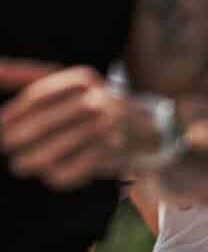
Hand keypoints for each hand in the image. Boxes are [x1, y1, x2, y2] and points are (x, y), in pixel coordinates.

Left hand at [0, 60, 141, 188]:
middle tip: (6, 146)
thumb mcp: (70, 84)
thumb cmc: (94, 105)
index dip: (14, 112)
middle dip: (19, 137)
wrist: (150, 127)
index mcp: (83, 79)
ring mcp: (109, 126)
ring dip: (34, 160)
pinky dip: (58, 175)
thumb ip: (30, 76)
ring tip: (21, 165)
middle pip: (45, 122)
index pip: (39, 96)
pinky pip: (76, 168)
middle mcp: (99, 100)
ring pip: (58, 148)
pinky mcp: (114, 152)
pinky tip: (51, 176)